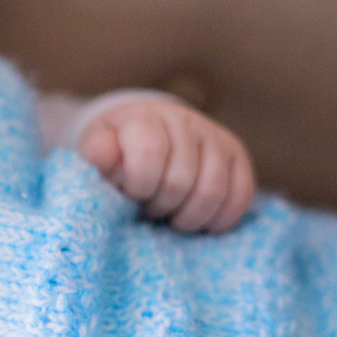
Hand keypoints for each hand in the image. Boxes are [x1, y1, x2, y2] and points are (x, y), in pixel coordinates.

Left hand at [76, 98, 254, 231]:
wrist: (145, 128)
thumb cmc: (117, 147)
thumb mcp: (96, 147)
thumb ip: (97, 155)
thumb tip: (108, 161)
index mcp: (145, 117)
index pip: (149, 153)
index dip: (138, 185)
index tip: (129, 193)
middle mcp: (184, 121)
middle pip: (180, 181)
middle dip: (159, 206)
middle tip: (147, 207)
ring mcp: (215, 136)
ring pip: (212, 192)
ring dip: (187, 218)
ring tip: (169, 216)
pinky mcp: (237, 155)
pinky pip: (240, 196)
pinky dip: (217, 219)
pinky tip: (196, 219)